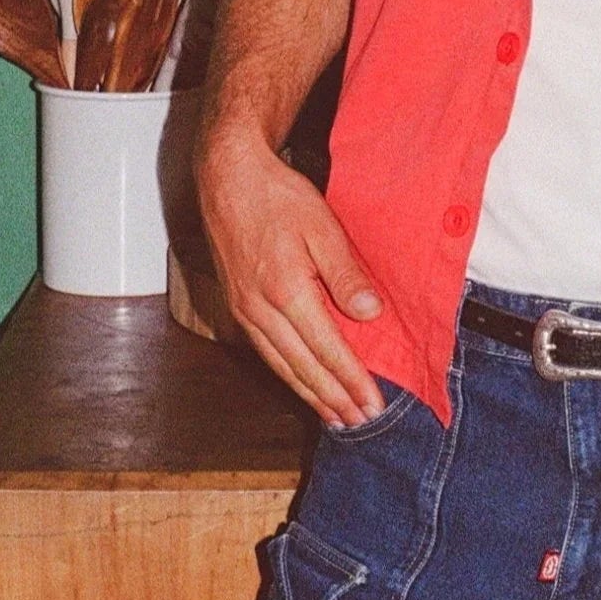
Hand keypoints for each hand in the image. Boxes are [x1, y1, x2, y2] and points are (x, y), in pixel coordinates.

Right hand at [194, 122, 385, 428]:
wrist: (228, 178)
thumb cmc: (276, 197)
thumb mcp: (322, 227)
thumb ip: (345, 274)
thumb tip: (369, 315)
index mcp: (286, 292)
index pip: (327, 350)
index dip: (351, 381)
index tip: (373, 404)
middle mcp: (261, 310)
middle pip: (302, 368)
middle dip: (333, 398)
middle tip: (360, 422)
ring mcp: (245, 311)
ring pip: (281, 366)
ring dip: (310, 394)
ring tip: (335, 416)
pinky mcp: (238, 305)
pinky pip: (266, 352)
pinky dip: (287, 374)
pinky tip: (301, 382)